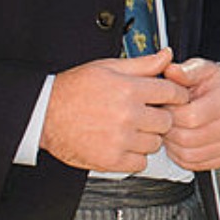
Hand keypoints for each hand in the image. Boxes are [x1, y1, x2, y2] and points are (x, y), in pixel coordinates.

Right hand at [41, 49, 187, 172]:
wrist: (44, 113)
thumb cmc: (74, 90)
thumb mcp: (108, 67)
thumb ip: (143, 64)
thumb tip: (167, 55)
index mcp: (129, 89)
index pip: (173, 94)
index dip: (175, 96)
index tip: (170, 99)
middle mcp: (127, 115)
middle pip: (167, 121)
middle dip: (160, 117)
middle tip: (147, 115)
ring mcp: (120, 139)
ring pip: (156, 143)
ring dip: (148, 138)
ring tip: (132, 129)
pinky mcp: (111, 159)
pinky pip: (141, 163)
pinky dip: (136, 156)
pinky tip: (125, 144)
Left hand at [162, 58, 219, 170]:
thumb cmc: (217, 86)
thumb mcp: (203, 69)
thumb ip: (186, 70)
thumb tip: (171, 71)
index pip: (189, 117)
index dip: (170, 112)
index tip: (166, 104)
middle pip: (186, 138)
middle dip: (168, 129)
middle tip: (165, 118)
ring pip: (187, 154)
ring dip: (172, 144)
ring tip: (172, 128)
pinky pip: (192, 164)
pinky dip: (179, 155)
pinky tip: (180, 141)